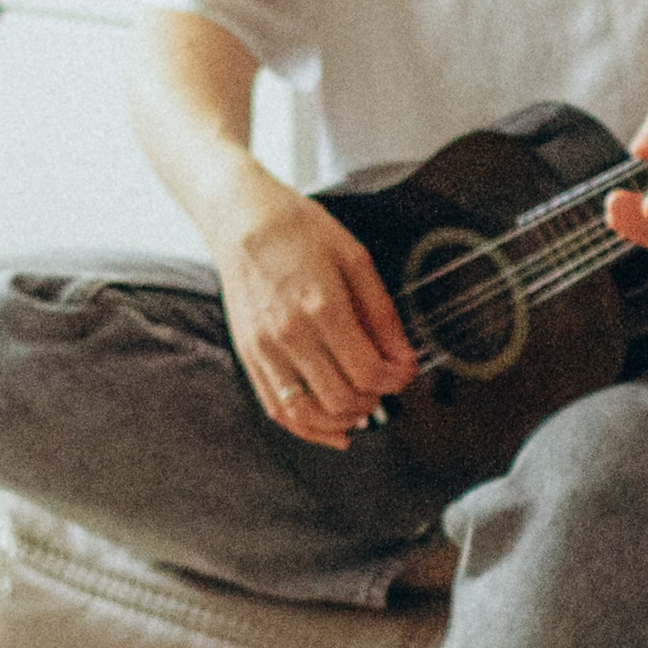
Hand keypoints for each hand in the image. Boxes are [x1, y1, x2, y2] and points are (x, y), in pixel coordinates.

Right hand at [212, 177, 415, 447]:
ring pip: (307, 414)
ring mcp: (264, 349)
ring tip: (359, 409)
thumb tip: (404, 357)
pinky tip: (328, 426)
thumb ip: (382, 314)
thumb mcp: (355, 260)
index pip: (368, 371)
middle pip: (342, 398)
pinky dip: (305, 427)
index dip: (396, 380)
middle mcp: (289, 334)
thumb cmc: (298, 231)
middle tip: (384, 386)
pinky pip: (276, 408)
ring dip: (341, 421)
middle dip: (373, 401)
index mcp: (321, 306)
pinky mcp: (248, 356)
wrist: (243, 220)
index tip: (404, 372)